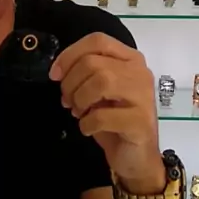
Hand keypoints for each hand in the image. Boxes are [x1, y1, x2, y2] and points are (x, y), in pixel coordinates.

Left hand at [49, 32, 163, 191]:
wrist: (135, 158)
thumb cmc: (113, 122)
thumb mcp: (97, 92)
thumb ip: (84, 74)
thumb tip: (58, 72)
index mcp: (130, 59)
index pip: (98, 40)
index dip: (70, 54)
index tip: (55, 75)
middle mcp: (140, 72)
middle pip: (94, 62)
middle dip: (71, 83)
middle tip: (68, 101)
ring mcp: (144, 96)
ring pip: (102, 81)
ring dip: (80, 99)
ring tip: (79, 112)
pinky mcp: (140, 121)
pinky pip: (103, 115)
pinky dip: (87, 123)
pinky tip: (88, 128)